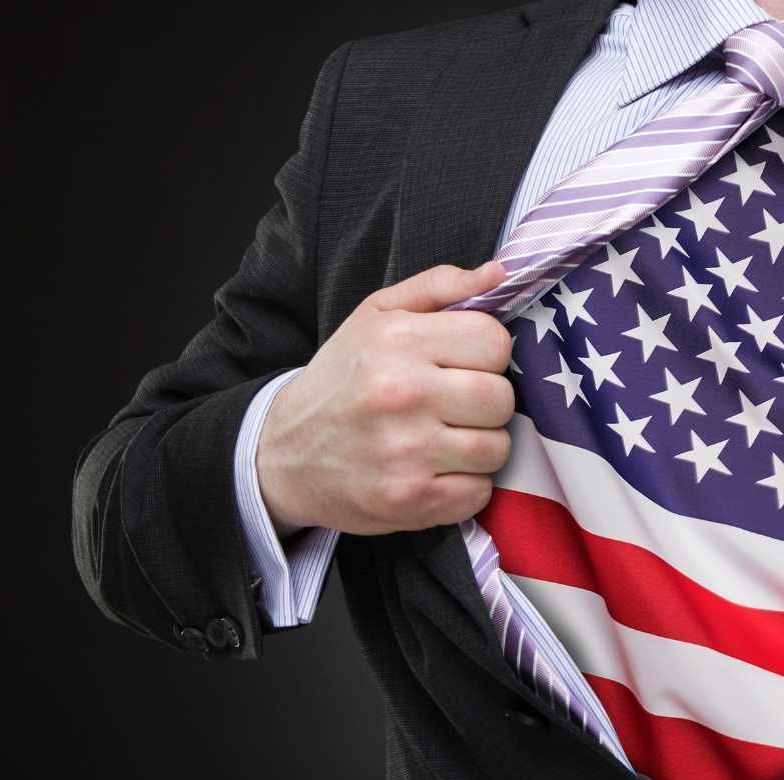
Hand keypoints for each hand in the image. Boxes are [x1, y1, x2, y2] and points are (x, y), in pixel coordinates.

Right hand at [255, 260, 514, 535]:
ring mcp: (408, 452)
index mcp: (399, 341)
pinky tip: (434, 472)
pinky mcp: (410, 500)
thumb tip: (499, 273)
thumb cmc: (341, 378)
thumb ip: (439, 287)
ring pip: (497, 448)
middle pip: (502, 398)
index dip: (486, 354)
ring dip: (478, 447)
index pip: (495, 342)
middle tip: (452, 406)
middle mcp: (403, 394)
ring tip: (442, 439)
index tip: (462, 365)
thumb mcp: (377, 315)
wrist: (282, 453)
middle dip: (485, 403)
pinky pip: (479, 493)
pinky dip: (465, 488)